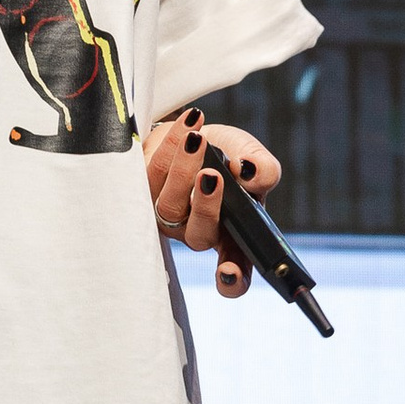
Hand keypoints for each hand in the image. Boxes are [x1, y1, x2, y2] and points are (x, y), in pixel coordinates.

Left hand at [145, 114, 281, 298]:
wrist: (191, 132)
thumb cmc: (226, 155)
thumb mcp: (252, 159)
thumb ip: (263, 170)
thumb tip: (254, 174)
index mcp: (231, 235)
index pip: (235, 268)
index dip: (232, 278)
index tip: (229, 275)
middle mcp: (197, 231)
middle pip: (199, 234)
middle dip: (206, 206)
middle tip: (212, 176)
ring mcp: (167, 215)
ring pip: (169, 203)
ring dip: (183, 169)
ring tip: (197, 140)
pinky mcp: (141, 192)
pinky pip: (150, 173)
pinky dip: (170, 145)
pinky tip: (188, 125)